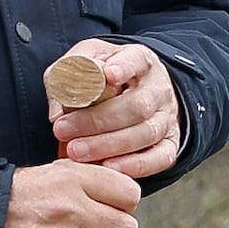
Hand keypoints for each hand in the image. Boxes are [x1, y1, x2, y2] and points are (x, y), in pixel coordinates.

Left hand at [52, 41, 181, 181]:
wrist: (135, 93)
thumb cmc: (103, 78)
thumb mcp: (84, 63)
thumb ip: (65, 77)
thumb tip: (58, 114)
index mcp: (140, 60)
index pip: (137, 59)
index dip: (124, 67)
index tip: (108, 75)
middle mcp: (159, 88)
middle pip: (137, 105)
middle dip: (98, 121)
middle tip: (62, 131)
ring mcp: (167, 117)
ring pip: (146, 133)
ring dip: (108, 145)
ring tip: (75, 152)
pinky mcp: (171, 143)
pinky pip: (161, 158)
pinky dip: (136, 165)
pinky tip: (109, 167)